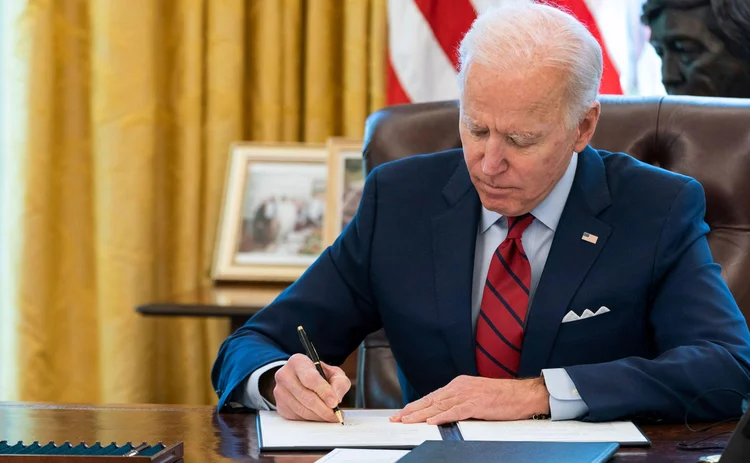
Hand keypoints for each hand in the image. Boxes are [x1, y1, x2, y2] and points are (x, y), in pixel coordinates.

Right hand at [273, 354, 350, 421]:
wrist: (300, 379)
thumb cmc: (319, 375)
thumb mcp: (334, 373)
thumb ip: (339, 383)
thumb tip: (337, 398)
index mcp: (298, 362)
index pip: (310, 378)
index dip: (324, 392)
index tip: (335, 403)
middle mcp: (285, 375)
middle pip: (306, 397)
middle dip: (324, 409)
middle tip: (336, 414)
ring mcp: (280, 392)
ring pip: (302, 410)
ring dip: (319, 416)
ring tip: (331, 416)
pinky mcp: (280, 406)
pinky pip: (297, 417)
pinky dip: (312, 419)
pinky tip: (320, 415)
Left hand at [390, 375, 549, 424]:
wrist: (523, 394)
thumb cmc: (503, 397)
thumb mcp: (476, 395)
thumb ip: (460, 402)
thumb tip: (444, 413)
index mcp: (459, 384)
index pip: (432, 396)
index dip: (416, 405)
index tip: (402, 412)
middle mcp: (460, 387)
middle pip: (431, 400)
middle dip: (412, 410)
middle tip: (396, 418)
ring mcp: (467, 395)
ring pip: (439, 406)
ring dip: (421, 415)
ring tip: (407, 421)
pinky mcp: (477, 404)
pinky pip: (455, 412)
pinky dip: (442, 417)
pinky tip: (431, 422)